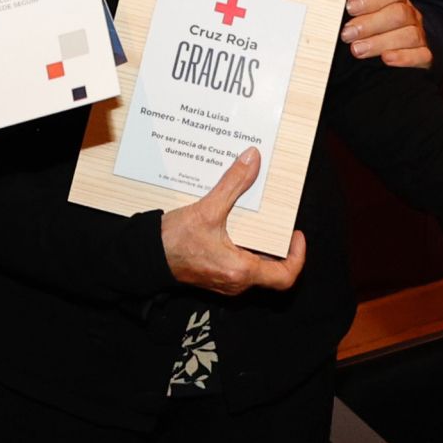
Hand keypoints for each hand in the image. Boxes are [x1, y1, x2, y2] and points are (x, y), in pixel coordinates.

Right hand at [159, 147, 307, 294]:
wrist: (145, 256)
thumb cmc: (173, 242)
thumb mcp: (207, 210)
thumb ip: (233, 184)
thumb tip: (252, 160)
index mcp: (241, 270)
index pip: (284, 276)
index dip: (297, 256)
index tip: (296, 235)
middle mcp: (236, 281)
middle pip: (271, 270)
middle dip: (277, 245)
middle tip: (278, 223)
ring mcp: (225, 280)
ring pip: (255, 267)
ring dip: (260, 245)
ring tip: (259, 221)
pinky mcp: (215, 275)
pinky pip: (239, 264)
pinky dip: (244, 247)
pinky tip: (236, 227)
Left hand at [341, 0, 431, 69]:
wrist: (405, 47)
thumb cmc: (377, 26)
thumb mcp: (366, 12)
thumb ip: (356, 9)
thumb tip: (335, 7)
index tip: (349, 8)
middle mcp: (411, 15)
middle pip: (398, 14)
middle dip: (370, 24)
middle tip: (347, 34)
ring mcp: (420, 34)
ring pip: (409, 35)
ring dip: (380, 42)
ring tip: (357, 50)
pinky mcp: (426, 55)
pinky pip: (422, 55)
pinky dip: (404, 58)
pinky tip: (386, 59)